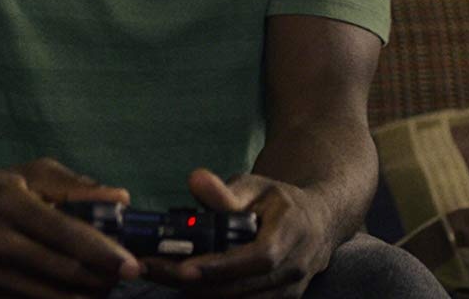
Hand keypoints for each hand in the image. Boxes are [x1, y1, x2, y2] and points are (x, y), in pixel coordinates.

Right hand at [0, 157, 139, 298]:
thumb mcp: (26, 174)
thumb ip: (75, 186)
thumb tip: (120, 200)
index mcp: (9, 204)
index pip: (64, 233)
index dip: (103, 252)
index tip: (132, 264)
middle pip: (66, 271)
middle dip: (105, 277)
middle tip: (127, 272)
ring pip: (57, 298)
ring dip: (91, 294)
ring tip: (106, 280)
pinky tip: (81, 290)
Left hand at [143, 168, 334, 297]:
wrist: (316, 225)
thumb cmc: (279, 202)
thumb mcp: (255, 186)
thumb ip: (225, 190)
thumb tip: (196, 180)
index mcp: (293, 233)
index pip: (258, 258)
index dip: (221, 267)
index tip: (184, 269)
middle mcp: (294, 268)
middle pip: (243, 287)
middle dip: (195, 283)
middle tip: (152, 269)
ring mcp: (289, 291)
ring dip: (197, 292)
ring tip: (158, 273)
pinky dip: (210, 295)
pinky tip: (180, 282)